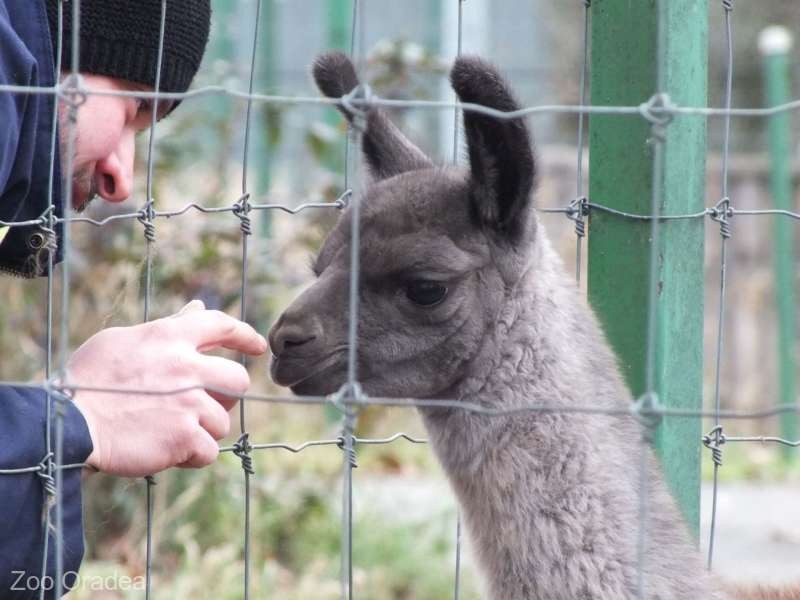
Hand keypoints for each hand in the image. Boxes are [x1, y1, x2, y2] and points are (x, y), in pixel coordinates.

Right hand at [68, 300, 266, 476]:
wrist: (67, 422)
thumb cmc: (88, 380)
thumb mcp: (123, 340)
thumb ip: (167, 327)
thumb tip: (197, 309)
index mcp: (170, 337)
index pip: (221, 325)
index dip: (245, 335)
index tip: (257, 346)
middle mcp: (186, 366)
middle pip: (238, 380)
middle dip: (227, 396)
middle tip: (205, 406)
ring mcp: (189, 403)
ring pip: (222, 421)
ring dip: (203, 430)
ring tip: (172, 432)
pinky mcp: (184, 436)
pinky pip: (209, 451)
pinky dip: (193, 456)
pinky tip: (170, 452)